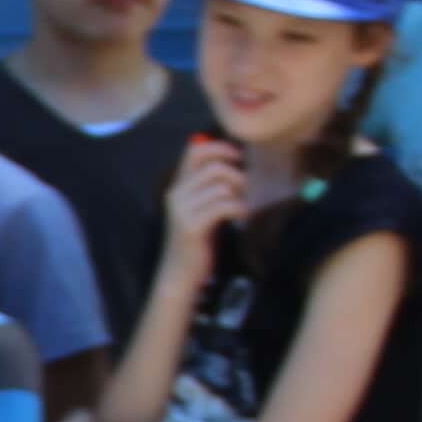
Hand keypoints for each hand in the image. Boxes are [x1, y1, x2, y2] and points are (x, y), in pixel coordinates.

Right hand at [167, 135, 251, 258]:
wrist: (180, 273)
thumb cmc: (197, 240)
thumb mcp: (200, 208)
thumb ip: (209, 187)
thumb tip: (236, 163)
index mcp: (177, 187)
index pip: (195, 151)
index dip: (220, 148)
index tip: (238, 158)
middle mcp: (176, 195)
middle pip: (214, 168)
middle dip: (237, 176)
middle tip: (245, 192)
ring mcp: (182, 211)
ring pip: (221, 187)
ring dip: (240, 196)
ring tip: (243, 208)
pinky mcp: (192, 226)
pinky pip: (224, 206)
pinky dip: (239, 209)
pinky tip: (242, 218)